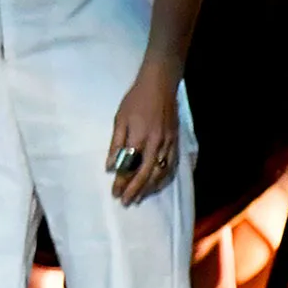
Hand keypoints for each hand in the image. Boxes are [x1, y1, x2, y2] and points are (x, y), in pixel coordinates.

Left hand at [107, 66, 180, 205]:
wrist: (160, 86)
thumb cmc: (135, 100)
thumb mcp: (120, 119)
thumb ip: (116, 143)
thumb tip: (111, 166)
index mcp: (140, 137)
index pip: (131, 167)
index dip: (123, 182)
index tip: (115, 193)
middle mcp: (157, 144)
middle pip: (147, 174)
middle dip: (136, 190)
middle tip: (126, 202)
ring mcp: (169, 144)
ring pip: (161, 172)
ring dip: (150, 188)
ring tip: (139, 197)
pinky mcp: (176, 142)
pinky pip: (172, 166)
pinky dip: (164, 178)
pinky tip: (156, 185)